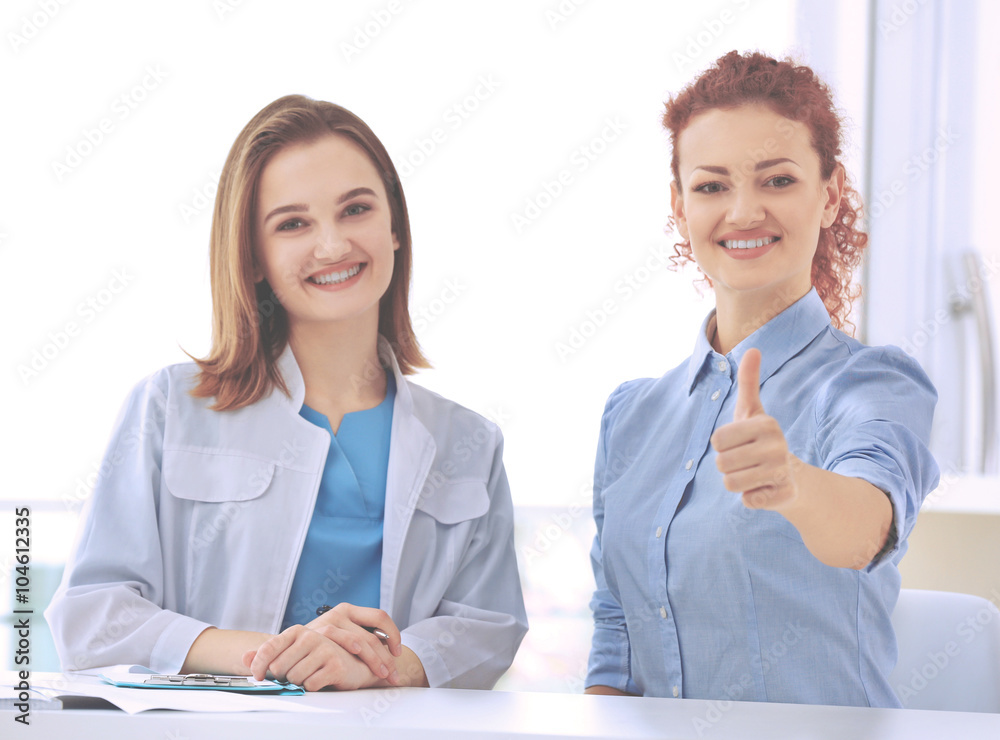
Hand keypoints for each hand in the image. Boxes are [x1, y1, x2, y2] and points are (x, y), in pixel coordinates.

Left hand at [243, 625, 381, 690]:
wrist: (354, 663)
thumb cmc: (321, 657)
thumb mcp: (294, 652)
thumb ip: (268, 653)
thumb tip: (244, 656)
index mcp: (298, 631)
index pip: (269, 648)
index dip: (258, 665)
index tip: (258, 676)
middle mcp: (311, 636)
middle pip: (279, 668)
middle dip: (284, 677)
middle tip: (294, 675)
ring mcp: (324, 649)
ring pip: (294, 678)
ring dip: (299, 682)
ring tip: (310, 675)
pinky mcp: (335, 665)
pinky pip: (310, 685)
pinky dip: (312, 687)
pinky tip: (321, 680)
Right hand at [305, 603, 401, 678]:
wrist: (283, 646)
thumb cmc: (316, 645)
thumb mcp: (337, 635)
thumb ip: (357, 636)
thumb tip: (389, 649)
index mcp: (349, 610)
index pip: (380, 617)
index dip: (393, 634)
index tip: (398, 653)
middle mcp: (340, 612)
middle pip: (372, 634)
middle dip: (387, 657)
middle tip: (394, 675)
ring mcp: (328, 622)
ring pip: (362, 641)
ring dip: (375, 660)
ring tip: (382, 675)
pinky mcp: (317, 634)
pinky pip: (342, 644)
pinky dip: (356, 654)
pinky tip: (362, 664)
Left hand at [711, 348, 797, 509]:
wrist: (791, 477)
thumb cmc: (761, 440)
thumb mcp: (752, 411)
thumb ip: (749, 381)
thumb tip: (753, 348)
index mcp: (766, 424)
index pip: (717, 439)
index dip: (721, 445)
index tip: (738, 443)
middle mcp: (777, 446)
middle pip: (722, 463)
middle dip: (727, 465)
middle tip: (745, 461)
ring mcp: (781, 471)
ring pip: (731, 483)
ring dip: (737, 482)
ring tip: (752, 474)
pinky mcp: (783, 496)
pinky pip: (747, 501)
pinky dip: (750, 498)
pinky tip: (763, 489)